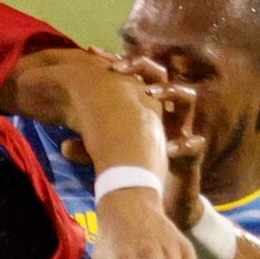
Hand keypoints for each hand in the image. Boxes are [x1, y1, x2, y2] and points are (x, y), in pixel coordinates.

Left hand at [59, 55, 204, 227]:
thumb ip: (88, 149)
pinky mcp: (192, 158)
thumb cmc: (135, 175)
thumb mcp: (107, 159)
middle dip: (141, 66)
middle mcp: (164, 113)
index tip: (93, 53)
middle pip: (160, 75)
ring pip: (187, 99)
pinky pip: (195, 146)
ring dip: (171, 92)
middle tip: (118, 69)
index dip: (117, 63)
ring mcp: (181, 131)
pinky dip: (186, 145)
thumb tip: (64, 145)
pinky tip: (172, 149)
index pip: (132, 76)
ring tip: (151, 94)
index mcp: (144, 109)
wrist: (162, 205)